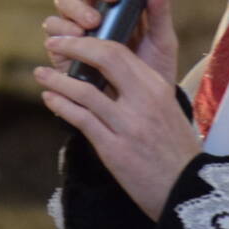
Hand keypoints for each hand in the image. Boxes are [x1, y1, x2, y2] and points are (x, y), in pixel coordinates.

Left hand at [35, 35, 199, 217]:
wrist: (187, 190)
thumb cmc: (175, 150)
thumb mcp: (167, 111)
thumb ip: (141, 90)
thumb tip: (108, 73)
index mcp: (158, 88)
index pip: (120, 52)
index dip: (91, 42)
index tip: (73, 39)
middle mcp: (144, 102)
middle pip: (104, 59)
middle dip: (73, 47)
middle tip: (54, 43)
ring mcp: (129, 125)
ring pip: (85, 91)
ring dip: (57, 80)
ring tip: (40, 74)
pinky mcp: (114, 149)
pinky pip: (81, 120)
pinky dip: (61, 105)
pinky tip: (50, 99)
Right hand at [40, 0, 178, 85]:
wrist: (138, 109)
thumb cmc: (151, 70)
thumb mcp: (161, 41)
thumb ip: (160, 11)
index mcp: (120, 0)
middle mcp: (94, 8)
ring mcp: (75, 26)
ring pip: (64, 2)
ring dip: (76, 8)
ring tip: (92, 23)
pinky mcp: (61, 47)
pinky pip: (53, 30)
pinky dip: (62, 32)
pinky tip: (76, 40)